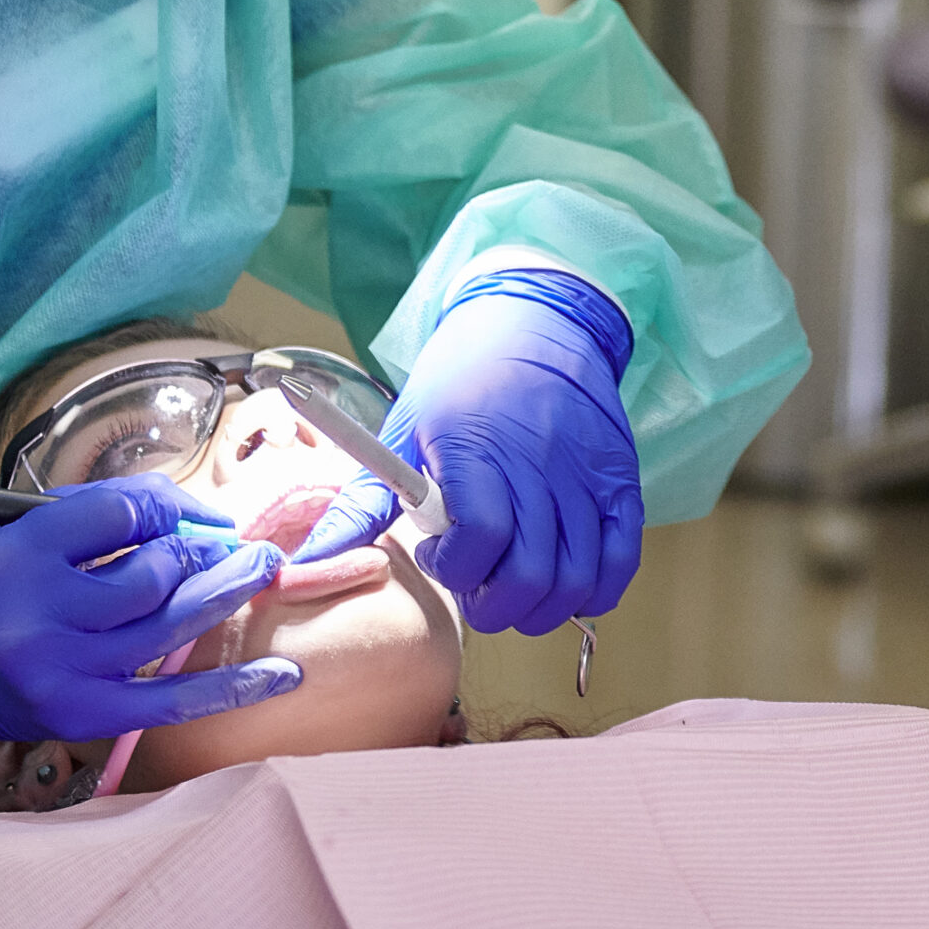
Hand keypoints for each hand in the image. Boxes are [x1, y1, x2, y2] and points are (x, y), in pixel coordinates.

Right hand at [0, 476, 300, 745]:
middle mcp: (37, 616)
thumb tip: (189, 518)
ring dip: (225, 595)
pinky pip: (168, 702)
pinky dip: (230, 689)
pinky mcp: (77, 717)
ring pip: (166, 629)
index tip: (193, 512)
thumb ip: (95, 518)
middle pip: (150, 576)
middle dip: (203, 553)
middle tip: (236, 542)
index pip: (120, 515)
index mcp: (15, 555)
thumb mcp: (16, 529)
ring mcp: (60, 673)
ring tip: (262, 569)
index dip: (170, 507)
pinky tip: (280, 675)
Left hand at [295, 283, 643, 635]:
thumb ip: (362, 505)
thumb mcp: (403, 430)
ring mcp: (587, 475)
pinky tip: (561, 582)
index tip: (436, 555)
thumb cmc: (460, 380)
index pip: (479, 540)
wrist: (535, 320)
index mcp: (478, 449)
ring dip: (539, 608)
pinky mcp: (621, 481)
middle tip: (474, 586)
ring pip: (577, 579)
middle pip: (531, 575)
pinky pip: (620, 563)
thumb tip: (307, 564)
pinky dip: (593, 591)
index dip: (453, 569)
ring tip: (511, 587)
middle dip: (494, 605)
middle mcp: (539, 464)